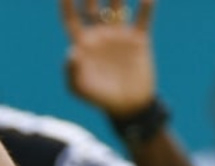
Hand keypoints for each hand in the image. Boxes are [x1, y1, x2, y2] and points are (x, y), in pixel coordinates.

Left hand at [59, 0, 157, 119]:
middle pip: (93, 6)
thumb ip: (72, 73)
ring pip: (117, 5)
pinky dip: (146, 6)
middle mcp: (100, 34)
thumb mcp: (81, 89)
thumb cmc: (100, 98)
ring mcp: (120, 33)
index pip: (72, 20)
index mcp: (84, 44)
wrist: (128, 105)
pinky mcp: (139, 38)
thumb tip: (72, 53)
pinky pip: (144, 17)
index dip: (68, 6)